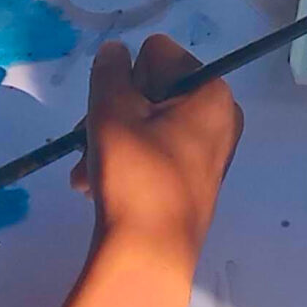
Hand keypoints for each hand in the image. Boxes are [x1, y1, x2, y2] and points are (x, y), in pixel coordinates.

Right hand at [69, 35, 238, 291]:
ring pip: (145, 123)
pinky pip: (153, 151)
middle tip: (88, 139)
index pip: (157, 53)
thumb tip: (115, 52)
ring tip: (86, 171)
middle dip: (114, 112)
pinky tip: (96, 184)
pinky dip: (124, 162)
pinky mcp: (192, 179)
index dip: (127, 77)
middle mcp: (220, 117)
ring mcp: (208, 151)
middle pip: (152, 89)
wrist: (148, 254)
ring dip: (110, 139)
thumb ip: (109, 71)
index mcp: (212, 92)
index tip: (116, 108)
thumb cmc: (134, 174)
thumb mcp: (111, 111)